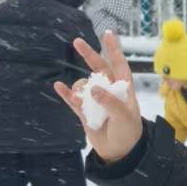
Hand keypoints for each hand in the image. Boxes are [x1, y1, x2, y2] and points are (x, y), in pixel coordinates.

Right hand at [54, 30, 143, 162]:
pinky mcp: (84, 111)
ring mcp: (95, 100)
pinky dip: (66, 93)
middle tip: (76, 42)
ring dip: (79, 89)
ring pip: (83, 85)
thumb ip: (110, 101)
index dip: (113, 49)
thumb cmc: (128, 132)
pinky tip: (58, 86)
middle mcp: (108, 91)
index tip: (107, 33)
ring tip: (81, 101)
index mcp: (123, 89)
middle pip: (97, 68)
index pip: (119, 65)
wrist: (119, 152)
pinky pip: (73, 99)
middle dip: (88, 55)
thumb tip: (92, 88)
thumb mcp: (124, 116)